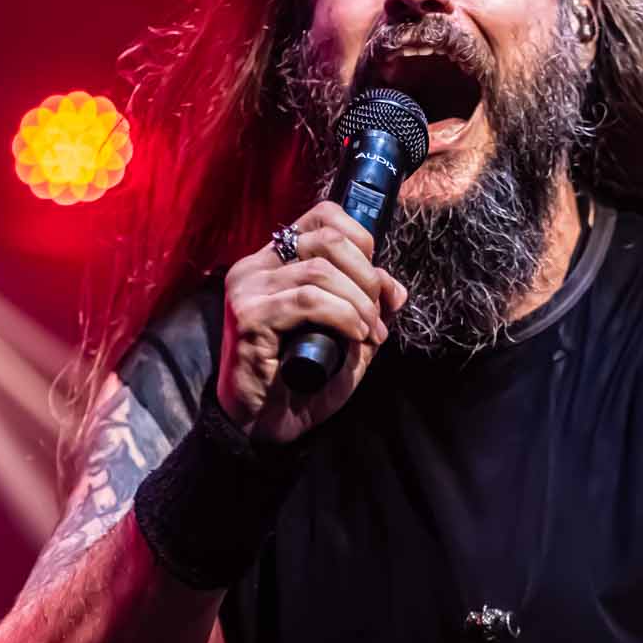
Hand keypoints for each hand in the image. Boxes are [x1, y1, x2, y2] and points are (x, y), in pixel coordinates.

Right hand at [216, 200, 408, 445]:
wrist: (266, 426)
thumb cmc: (302, 379)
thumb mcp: (346, 334)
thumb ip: (367, 305)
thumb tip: (394, 288)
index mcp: (275, 260)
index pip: (322, 215)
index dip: (361, 239)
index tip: (377, 281)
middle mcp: (255, 266)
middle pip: (327, 238)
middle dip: (367, 276)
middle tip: (378, 315)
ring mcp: (248, 289)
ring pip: (320, 270)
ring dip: (359, 302)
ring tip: (370, 333)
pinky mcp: (250, 316)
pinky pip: (309, 300)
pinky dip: (343, 316)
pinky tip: (355, 336)